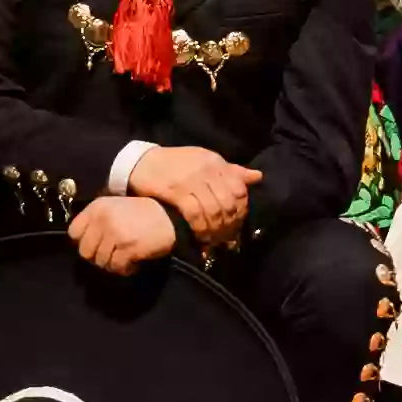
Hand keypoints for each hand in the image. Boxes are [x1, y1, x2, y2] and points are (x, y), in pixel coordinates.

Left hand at [69, 193, 182, 273]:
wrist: (170, 215)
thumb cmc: (142, 213)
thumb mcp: (115, 207)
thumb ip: (97, 221)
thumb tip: (83, 244)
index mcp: (97, 207)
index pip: (73, 232)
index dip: (84, 242)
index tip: (97, 244)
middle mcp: (103, 219)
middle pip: (85, 251)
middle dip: (98, 256)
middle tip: (112, 254)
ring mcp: (115, 233)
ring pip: (101, 262)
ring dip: (113, 264)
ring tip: (125, 258)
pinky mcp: (128, 247)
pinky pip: (117, 267)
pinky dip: (125, 269)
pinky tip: (133, 263)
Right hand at [128, 146, 255, 248]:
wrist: (142, 162)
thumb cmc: (176, 163)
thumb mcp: (205, 161)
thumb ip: (231, 171)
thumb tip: (258, 177)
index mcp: (216, 162)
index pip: (239, 189)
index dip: (241, 210)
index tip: (236, 224)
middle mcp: (207, 170)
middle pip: (228, 203)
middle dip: (229, 224)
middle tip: (226, 238)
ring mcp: (191, 180)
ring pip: (214, 210)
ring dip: (215, 230)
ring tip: (213, 240)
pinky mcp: (176, 191)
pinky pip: (195, 214)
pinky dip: (200, 228)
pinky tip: (200, 236)